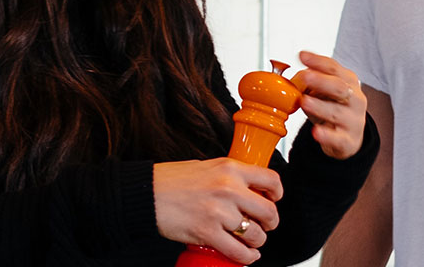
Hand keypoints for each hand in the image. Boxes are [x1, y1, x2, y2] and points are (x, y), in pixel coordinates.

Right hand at [154, 158, 282, 263]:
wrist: (146, 193)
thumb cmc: (173, 179)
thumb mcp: (208, 166)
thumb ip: (230, 176)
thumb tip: (250, 189)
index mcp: (230, 168)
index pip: (271, 180)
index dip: (277, 194)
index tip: (274, 200)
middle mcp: (228, 188)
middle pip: (269, 211)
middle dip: (271, 223)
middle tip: (265, 225)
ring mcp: (219, 212)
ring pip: (255, 234)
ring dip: (257, 242)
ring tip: (251, 241)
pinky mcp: (207, 232)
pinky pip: (238, 251)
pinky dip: (246, 257)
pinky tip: (247, 255)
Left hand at [290, 51, 366, 159]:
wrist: (349, 138)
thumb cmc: (334, 109)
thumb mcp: (325, 92)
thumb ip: (312, 82)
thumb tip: (297, 74)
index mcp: (349, 82)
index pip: (334, 68)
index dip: (318, 61)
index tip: (302, 56)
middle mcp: (355, 99)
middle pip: (340, 87)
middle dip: (321, 81)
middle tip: (305, 76)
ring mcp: (353, 120)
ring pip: (337, 112)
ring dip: (320, 106)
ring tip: (305, 101)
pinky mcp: (348, 140)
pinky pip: (338, 138)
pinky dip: (327, 135)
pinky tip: (316, 132)